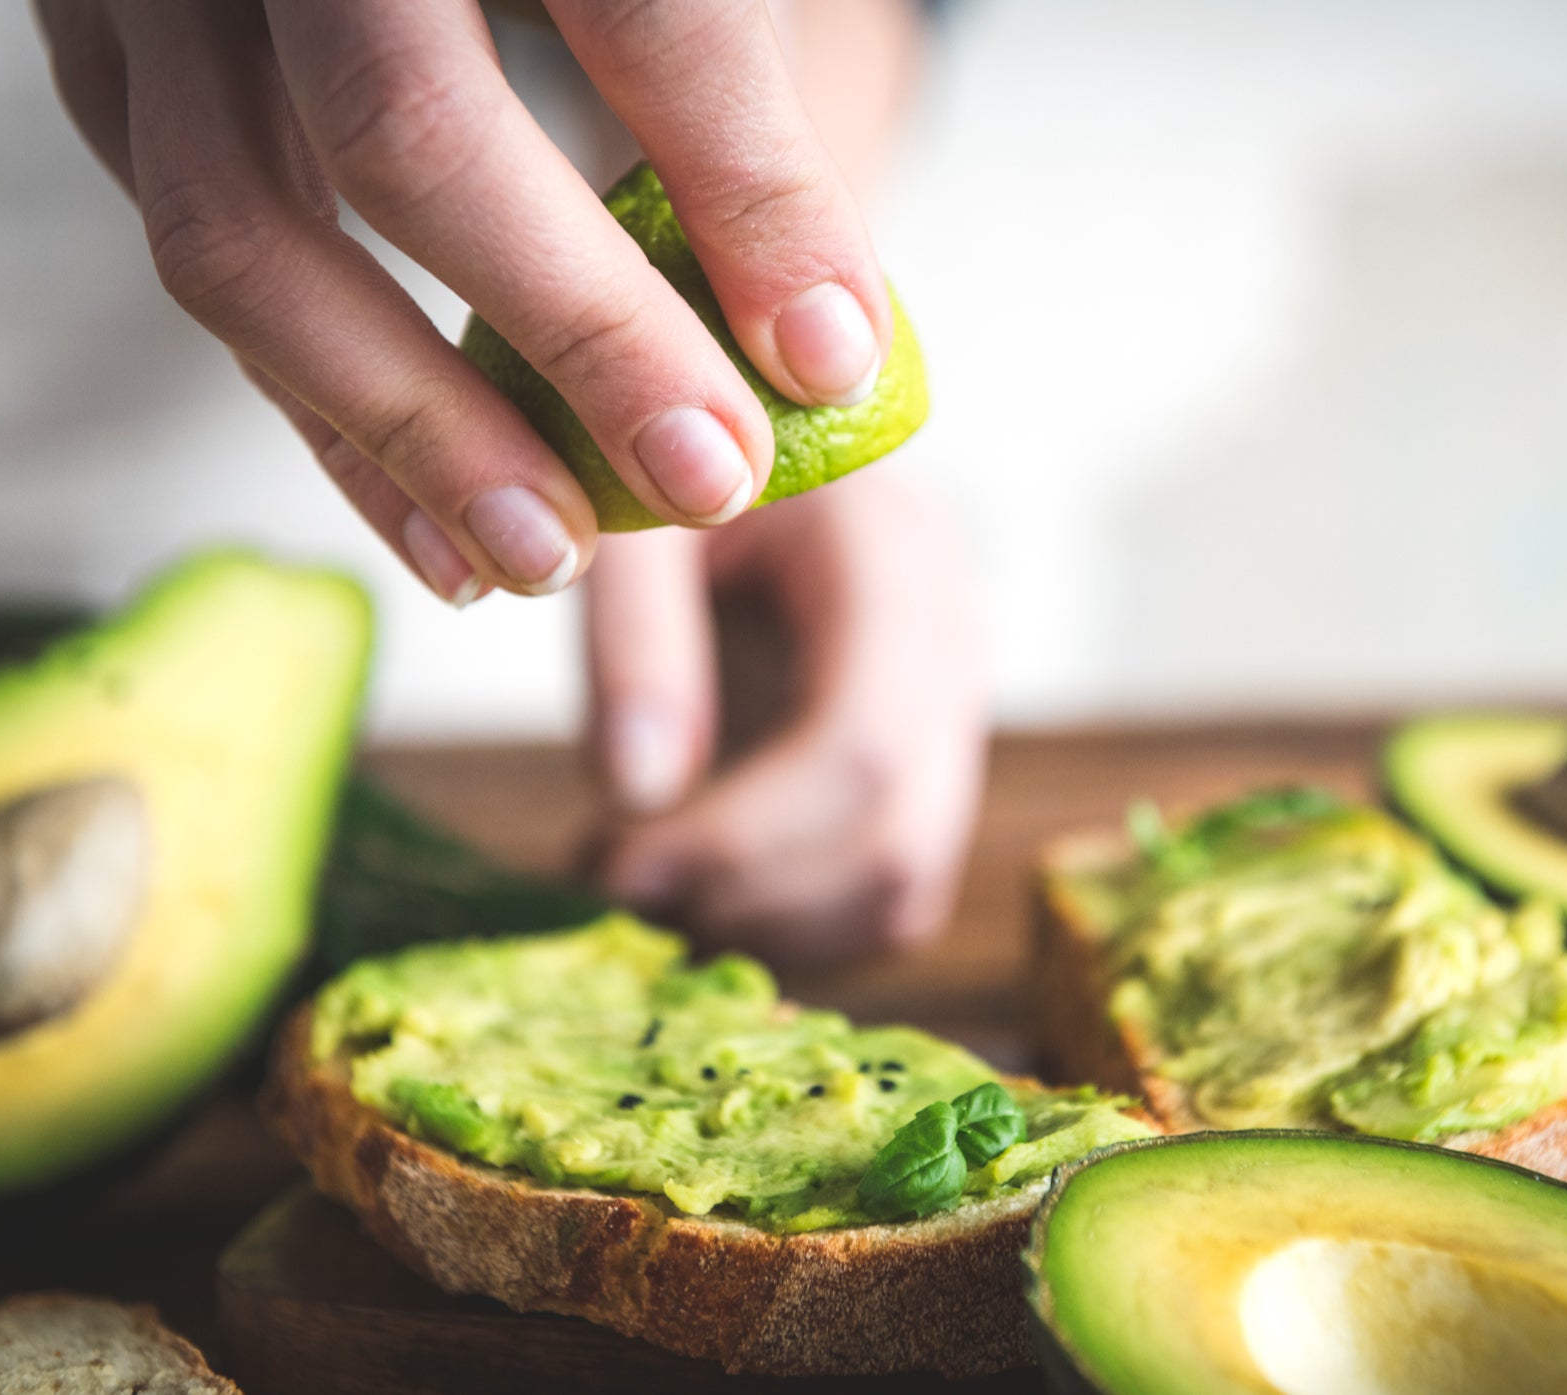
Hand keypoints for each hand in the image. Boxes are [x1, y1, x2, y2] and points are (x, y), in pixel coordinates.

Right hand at [35, 0, 890, 601]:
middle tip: (709, 479)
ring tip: (553, 554)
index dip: (744, 188)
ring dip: (419, 434)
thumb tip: (823, 343)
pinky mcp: (103, 68)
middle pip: (406, 131)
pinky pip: (202, 273)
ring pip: (243, 236)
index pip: (641, 13)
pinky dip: (332, 428)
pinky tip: (442, 536)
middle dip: (580, 335)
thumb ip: (725, 100)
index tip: (830, 357)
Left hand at [584, 471, 986, 963]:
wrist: (732, 437)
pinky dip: (789, 926)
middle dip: (747, 898)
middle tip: (613, 894)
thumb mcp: (633, 516)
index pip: (864, 744)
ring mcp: (952, 713)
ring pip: (901, 890)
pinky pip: (886, 897)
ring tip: (641, 891)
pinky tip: (694, 888)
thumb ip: (635, 638)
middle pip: (895, 839)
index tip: (615, 867)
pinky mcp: (925, 770)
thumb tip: (637, 796)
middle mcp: (953, 642)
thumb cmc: (674, 457)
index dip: (743, 838)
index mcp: (894, 556)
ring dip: (767, 928)